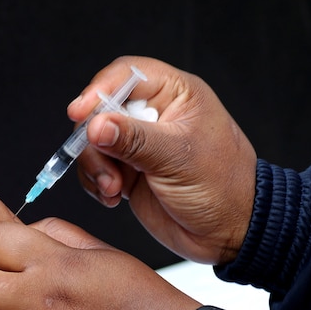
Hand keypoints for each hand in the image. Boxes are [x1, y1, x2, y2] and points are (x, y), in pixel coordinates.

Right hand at [70, 56, 255, 264]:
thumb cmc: (223, 188)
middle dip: (95, 140)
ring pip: (92, 140)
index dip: (99, 89)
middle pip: (101, 108)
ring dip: (96, 167)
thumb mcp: (178, 158)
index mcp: (176, 94)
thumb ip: (134, 140)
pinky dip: (96, 183)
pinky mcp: (126, 169)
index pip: (127, 74)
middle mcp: (153, 113)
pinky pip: (94, 166)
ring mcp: (137, 142)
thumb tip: (95, 125)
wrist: (230, 234)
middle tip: (106, 167)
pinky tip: (114, 197)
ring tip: (114, 189)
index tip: (80, 113)